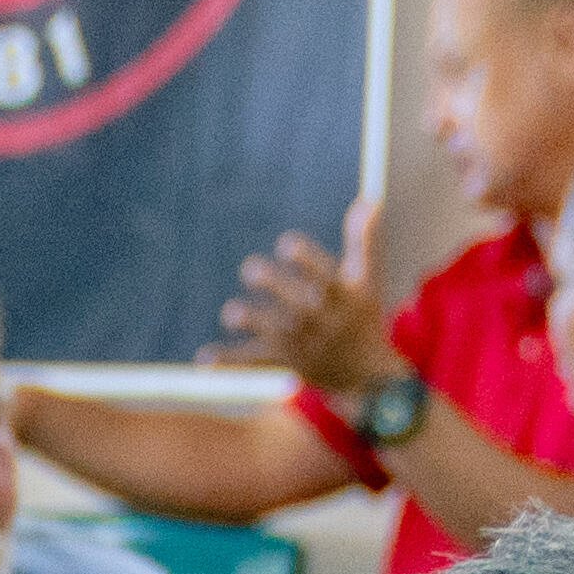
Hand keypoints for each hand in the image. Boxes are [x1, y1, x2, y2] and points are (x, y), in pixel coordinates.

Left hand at [208, 201, 398, 397]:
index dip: (302, 258)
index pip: (321, 272)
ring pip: (271, 330)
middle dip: (271, 283)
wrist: (364, 372)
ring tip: (232, 314)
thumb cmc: (361, 314)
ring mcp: (299, 341)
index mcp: (338, 293)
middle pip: (293, 299)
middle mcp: (318, 317)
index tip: (285, 246)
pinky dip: (228, 360)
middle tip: (250, 269)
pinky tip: (204, 358)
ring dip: (249, 320)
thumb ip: (362, 239)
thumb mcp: (366, 277)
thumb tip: (368, 200)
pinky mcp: (282, 360)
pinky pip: (252, 360)